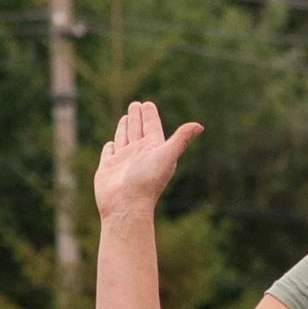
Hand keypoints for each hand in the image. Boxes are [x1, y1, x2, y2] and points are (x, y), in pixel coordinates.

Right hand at [95, 98, 200, 223]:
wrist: (127, 204)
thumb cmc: (147, 181)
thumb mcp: (167, 156)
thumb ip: (181, 139)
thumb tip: (199, 126)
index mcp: (153, 149)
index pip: (152, 127)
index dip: (150, 115)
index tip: (148, 104)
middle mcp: (138, 154)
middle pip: (138, 130)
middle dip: (137, 117)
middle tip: (135, 104)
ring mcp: (123, 160)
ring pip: (124, 139)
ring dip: (124, 128)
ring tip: (126, 117)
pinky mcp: (108, 167)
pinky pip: (109, 152)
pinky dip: (110, 147)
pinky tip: (111, 143)